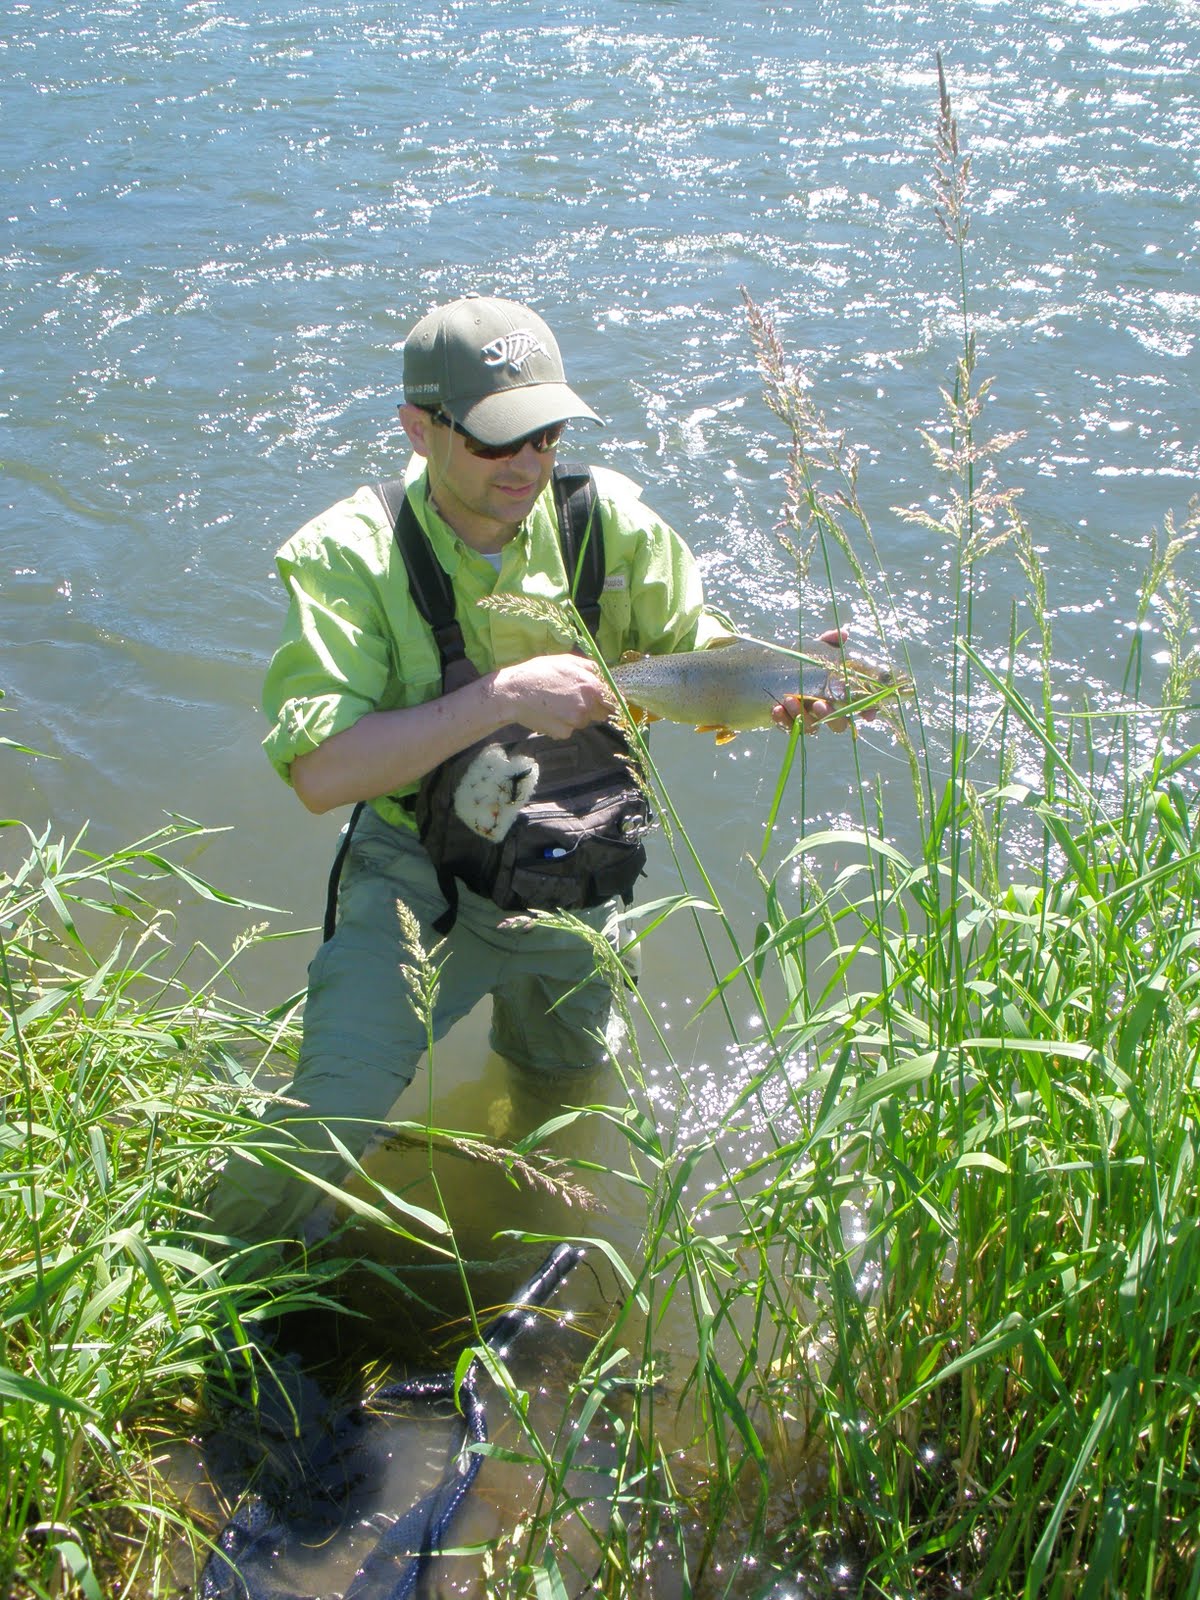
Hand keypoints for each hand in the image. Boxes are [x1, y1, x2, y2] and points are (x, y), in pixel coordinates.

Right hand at [492, 654, 613, 739]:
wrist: (513, 693)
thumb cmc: (538, 672)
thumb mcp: (565, 660)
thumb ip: (590, 667)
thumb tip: (605, 674)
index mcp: (591, 686)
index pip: (614, 699)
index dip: (610, 699)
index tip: (603, 699)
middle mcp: (587, 706)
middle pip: (602, 713)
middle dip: (593, 708)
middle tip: (573, 699)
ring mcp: (575, 722)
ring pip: (584, 721)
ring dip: (577, 716)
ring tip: (557, 704)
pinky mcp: (563, 733)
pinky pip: (570, 729)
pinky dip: (563, 724)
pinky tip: (550, 713)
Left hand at [771, 628, 877, 734]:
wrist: (773, 672)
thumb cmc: (804, 663)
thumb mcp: (815, 650)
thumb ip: (829, 643)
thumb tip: (842, 634)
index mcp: (839, 695)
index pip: (858, 707)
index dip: (866, 712)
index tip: (867, 715)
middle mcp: (828, 710)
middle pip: (837, 723)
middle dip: (828, 715)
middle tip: (817, 704)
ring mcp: (810, 719)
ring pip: (812, 727)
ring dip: (801, 715)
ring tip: (789, 699)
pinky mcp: (791, 723)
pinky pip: (789, 727)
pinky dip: (783, 720)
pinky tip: (776, 710)